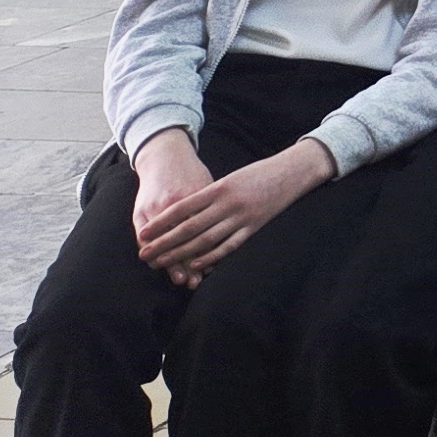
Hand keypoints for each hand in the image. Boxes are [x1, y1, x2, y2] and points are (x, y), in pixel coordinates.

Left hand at [133, 140, 330, 285]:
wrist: (293, 172)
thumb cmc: (258, 174)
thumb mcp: (230, 179)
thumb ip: (208, 195)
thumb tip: (181, 215)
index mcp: (219, 188)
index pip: (182, 208)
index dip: (161, 223)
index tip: (143, 234)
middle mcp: (228, 203)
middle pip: (190, 228)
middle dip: (165, 243)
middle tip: (146, 255)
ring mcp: (242, 217)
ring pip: (206, 240)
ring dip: (182, 254)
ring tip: (163, 263)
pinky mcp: (254, 227)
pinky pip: (228, 246)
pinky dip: (210, 257)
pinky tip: (195, 265)